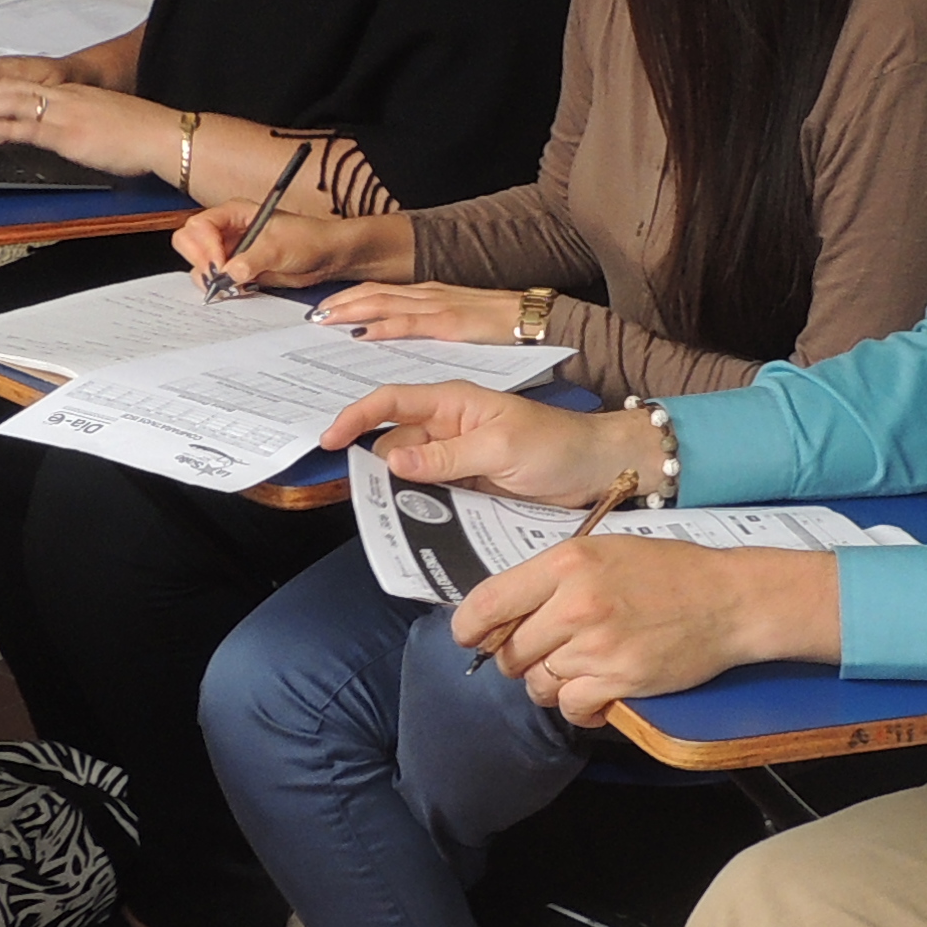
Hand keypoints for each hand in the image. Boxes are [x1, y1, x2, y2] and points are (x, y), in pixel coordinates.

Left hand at [0, 73, 168, 179]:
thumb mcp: (105, 123)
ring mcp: (67, 115)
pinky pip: (31, 127)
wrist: (164, 135)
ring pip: (14, 102)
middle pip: (12, 89)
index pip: (27, 87)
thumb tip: (71, 137)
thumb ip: (82, 126)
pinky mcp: (71, 135)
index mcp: (74, 96)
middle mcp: (66, 99)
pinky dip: (5, 126)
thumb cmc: (143, 134)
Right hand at [169, 203, 401, 294]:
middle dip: (200, 262)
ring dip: (209, 278)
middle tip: (218, 278)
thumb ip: (251, 260)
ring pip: (200, 264)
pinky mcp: (238, 270)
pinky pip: (217, 280)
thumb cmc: (308, 239)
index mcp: (233, 213)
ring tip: (230, 287)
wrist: (327, 257)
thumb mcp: (278, 248)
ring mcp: (230, 251)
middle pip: (190, 243)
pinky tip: (235, 291)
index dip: (204, 247)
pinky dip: (220, 288)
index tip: (220, 265)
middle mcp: (227, 230)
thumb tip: (229, 275)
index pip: (198, 226)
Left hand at [320, 281, 541, 343]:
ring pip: (384, 303)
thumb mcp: (462, 323)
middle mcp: (429, 296)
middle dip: (341, 302)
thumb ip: (433, 329)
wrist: (537, 320)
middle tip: (312, 316)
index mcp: (431, 295)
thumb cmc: (504, 325)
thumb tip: (406, 341)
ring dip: (351, 310)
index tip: (325, 309)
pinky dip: (382, 326)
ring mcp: (438, 307)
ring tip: (325, 320)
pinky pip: (409, 323)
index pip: (382, 292)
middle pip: (374, 294)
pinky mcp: (449, 323)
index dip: (351, 298)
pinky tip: (362, 333)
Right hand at [329, 385, 653, 504]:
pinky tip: (411, 525)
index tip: (329, 440)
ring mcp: (455, 458)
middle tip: (356, 495)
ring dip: (395, 491)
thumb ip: (447, 456)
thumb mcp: (500, 448)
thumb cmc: (557, 445)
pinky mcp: (466, 485)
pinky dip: (419, 508)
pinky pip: (431, 495)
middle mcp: (447, 427)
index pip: (391, 401)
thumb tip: (394, 460)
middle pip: (392, 442)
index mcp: (453, 402)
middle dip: (370, 464)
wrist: (596, 470)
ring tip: (382, 515)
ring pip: (408, 474)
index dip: (356, 417)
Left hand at [451, 538, 832, 723]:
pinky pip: (571, 706)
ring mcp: (597, 645)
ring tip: (578, 670)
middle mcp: (575, 604)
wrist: (728, 599)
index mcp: (565, 564)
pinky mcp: (620, 679)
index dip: (469, 627)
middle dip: (518, 659)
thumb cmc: (668, 571)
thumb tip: (504, 611)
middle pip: (510, 651)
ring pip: (538, 683)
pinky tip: (596, 694)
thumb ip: (552, 578)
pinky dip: (578, 707)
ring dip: (550, 683)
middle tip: (544, 654)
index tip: (469, 637)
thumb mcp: (603, 551)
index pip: (488, 602)